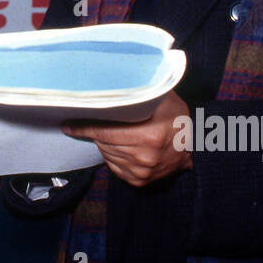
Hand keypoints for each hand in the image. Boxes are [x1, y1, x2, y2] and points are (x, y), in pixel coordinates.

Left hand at [62, 91, 192, 186]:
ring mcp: (142, 173)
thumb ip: (139, 91)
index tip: (67, 124)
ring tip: (120, 131)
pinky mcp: (140, 182)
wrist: (195, 145)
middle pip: (104, 142)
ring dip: (106, 143)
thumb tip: (106, 80)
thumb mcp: (162, 97)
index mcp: (150, 135)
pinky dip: (113, 155)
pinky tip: (123, 145)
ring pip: (106, 154)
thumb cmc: (175, 116)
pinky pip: (113, 166)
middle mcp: (145, 157)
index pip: (104, 131)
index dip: (84, 127)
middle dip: (97, 130)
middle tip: (101, 119)